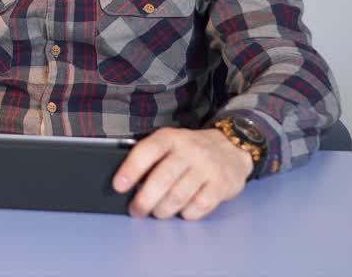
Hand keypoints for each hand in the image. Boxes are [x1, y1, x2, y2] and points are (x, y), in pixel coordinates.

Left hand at [112, 126, 252, 219]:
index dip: (131, 169)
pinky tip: (182, 211)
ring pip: (179, 195)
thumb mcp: (170, 142)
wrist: (232, 146)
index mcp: (170, 137)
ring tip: (158, 212)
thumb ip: (151, 157)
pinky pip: (199, 206)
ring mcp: (207, 167)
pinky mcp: (222, 184)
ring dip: (163, 210)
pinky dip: (187, 213)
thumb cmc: (190, 150)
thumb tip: (125, 183)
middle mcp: (189, 150)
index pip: (147, 151)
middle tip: (136, 211)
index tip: (118, 186)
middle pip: (162, 178)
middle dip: (144, 200)